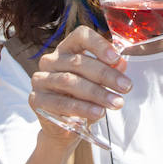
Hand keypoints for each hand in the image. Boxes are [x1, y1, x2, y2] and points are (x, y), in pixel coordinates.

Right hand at [29, 26, 131, 148]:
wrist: (62, 127)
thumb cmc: (82, 97)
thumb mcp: (97, 82)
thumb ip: (108, 70)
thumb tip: (121, 64)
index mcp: (66, 49)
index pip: (80, 36)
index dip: (98, 44)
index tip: (116, 58)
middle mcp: (50, 60)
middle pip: (78, 62)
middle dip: (105, 74)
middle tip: (126, 86)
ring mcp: (40, 80)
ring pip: (70, 82)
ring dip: (96, 93)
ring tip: (116, 102)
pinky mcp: (36, 100)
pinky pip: (61, 103)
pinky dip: (82, 108)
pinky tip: (98, 112)